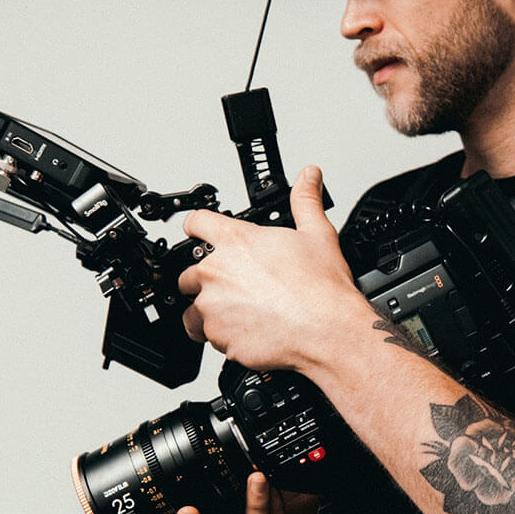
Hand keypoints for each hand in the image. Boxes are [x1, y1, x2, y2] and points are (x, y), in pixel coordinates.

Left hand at [177, 165, 370, 373]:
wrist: (326, 331)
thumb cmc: (321, 288)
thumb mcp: (317, 234)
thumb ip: (306, 200)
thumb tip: (308, 176)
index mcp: (236, 241)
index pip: (196, 222)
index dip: (199, 227)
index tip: (202, 234)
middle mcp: (216, 272)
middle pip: (188, 271)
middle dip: (207, 278)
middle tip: (238, 286)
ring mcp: (212, 306)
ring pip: (194, 308)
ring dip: (210, 310)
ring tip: (242, 312)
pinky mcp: (216, 337)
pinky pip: (207, 335)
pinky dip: (222, 335)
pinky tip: (248, 330)